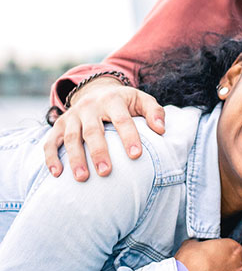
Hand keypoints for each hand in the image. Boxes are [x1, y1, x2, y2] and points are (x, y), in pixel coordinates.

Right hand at [43, 77, 165, 180]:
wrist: (97, 91)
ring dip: (75, 158)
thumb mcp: (141, 100)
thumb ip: (154, 112)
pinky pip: (51, 141)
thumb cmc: (125, 102)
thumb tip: (161, 130)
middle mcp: (89, 106)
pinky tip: (57, 174)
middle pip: (92, 131)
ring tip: (82, 178)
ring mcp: (72, 115)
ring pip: (71, 137)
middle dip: (98, 152)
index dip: (129, 137)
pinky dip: (51, 157)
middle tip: (106, 172)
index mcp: (112, 99)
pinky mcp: (59, 125)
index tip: (136, 156)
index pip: (122, 119)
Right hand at [175, 238, 241, 270]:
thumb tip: (198, 245)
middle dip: (226, 267)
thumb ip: (201, 244)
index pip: (231, 248)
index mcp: (234, 248)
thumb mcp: (191, 245)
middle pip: (236, 264)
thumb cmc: (187, 266)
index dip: (221, 253)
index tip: (213, 258)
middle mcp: (240, 265)